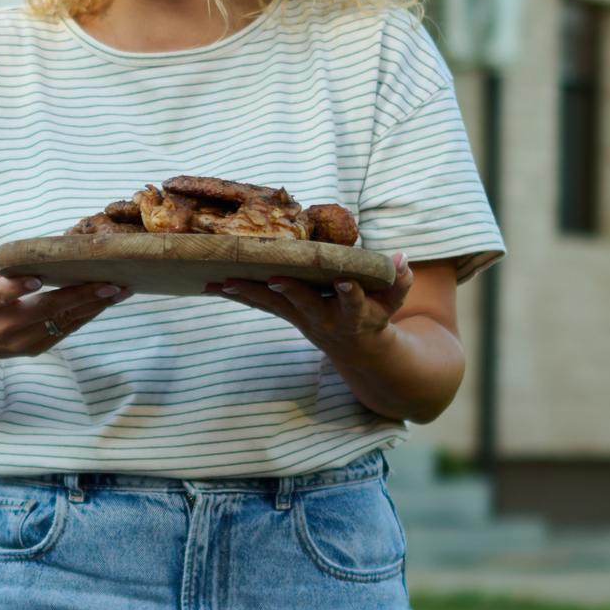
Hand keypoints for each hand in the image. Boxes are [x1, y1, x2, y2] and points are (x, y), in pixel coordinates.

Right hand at [0, 265, 124, 369]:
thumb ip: (10, 263)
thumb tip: (51, 242)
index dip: (17, 288)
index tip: (37, 279)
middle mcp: (2, 326)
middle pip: (44, 310)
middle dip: (80, 296)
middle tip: (110, 283)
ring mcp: (20, 342)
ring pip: (63, 322)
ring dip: (94, 306)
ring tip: (120, 290)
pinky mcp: (35, 349)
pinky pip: (66, 330)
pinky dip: (87, 314)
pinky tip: (106, 301)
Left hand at [209, 252, 408, 362]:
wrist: (358, 351)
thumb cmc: (376, 315)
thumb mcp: (393, 302)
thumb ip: (399, 282)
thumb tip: (401, 257)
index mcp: (353, 314)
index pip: (353, 302)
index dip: (350, 293)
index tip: (344, 283)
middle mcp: (324, 319)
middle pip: (305, 305)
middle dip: (290, 292)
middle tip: (273, 280)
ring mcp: (301, 318)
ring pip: (273, 305)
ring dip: (248, 294)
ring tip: (221, 281)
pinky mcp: (286, 314)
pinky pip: (259, 304)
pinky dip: (236, 294)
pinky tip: (209, 284)